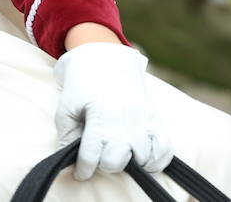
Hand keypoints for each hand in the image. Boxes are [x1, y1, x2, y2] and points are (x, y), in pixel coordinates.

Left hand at [54, 43, 171, 180]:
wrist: (108, 57)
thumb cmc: (83, 82)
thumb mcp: (66, 104)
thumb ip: (66, 132)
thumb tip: (68, 155)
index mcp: (99, 120)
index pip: (90, 158)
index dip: (83, 170)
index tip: (81, 172)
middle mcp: (123, 124)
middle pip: (115, 163)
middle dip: (104, 164)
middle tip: (100, 155)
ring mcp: (143, 123)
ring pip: (142, 161)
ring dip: (131, 163)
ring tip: (121, 153)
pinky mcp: (156, 120)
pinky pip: (164, 151)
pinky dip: (156, 161)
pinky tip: (143, 157)